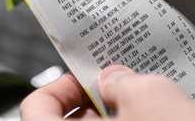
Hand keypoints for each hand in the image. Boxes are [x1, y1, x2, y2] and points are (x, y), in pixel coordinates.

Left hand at [20, 65, 194, 120]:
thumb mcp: (151, 97)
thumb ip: (122, 81)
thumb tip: (113, 79)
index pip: (36, 108)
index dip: (60, 86)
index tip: (86, 78)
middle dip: (96, 100)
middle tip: (121, 86)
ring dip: (120, 116)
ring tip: (146, 103)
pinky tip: (158, 120)